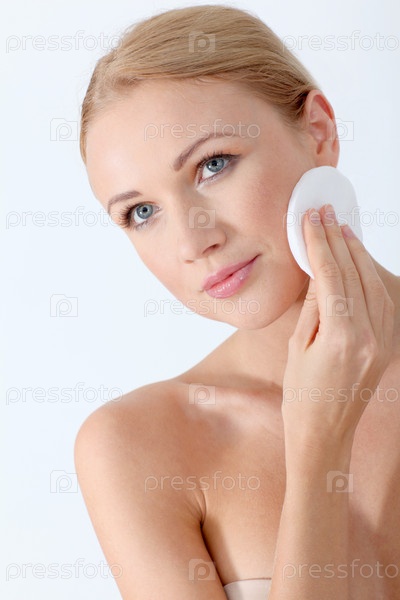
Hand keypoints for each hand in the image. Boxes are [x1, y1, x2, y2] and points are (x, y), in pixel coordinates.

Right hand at [282, 204, 394, 448]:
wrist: (324, 432)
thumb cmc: (302, 395)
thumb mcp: (297, 346)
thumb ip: (313, 305)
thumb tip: (319, 270)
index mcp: (342, 337)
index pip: (332, 276)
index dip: (319, 243)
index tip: (311, 220)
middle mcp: (370, 336)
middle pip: (356, 274)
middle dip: (339, 240)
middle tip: (325, 215)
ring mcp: (384, 341)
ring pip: (375, 284)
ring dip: (358, 254)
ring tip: (342, 231)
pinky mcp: (387, 345)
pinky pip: (383, 301)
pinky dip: (370, 277)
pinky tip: (359, 263)